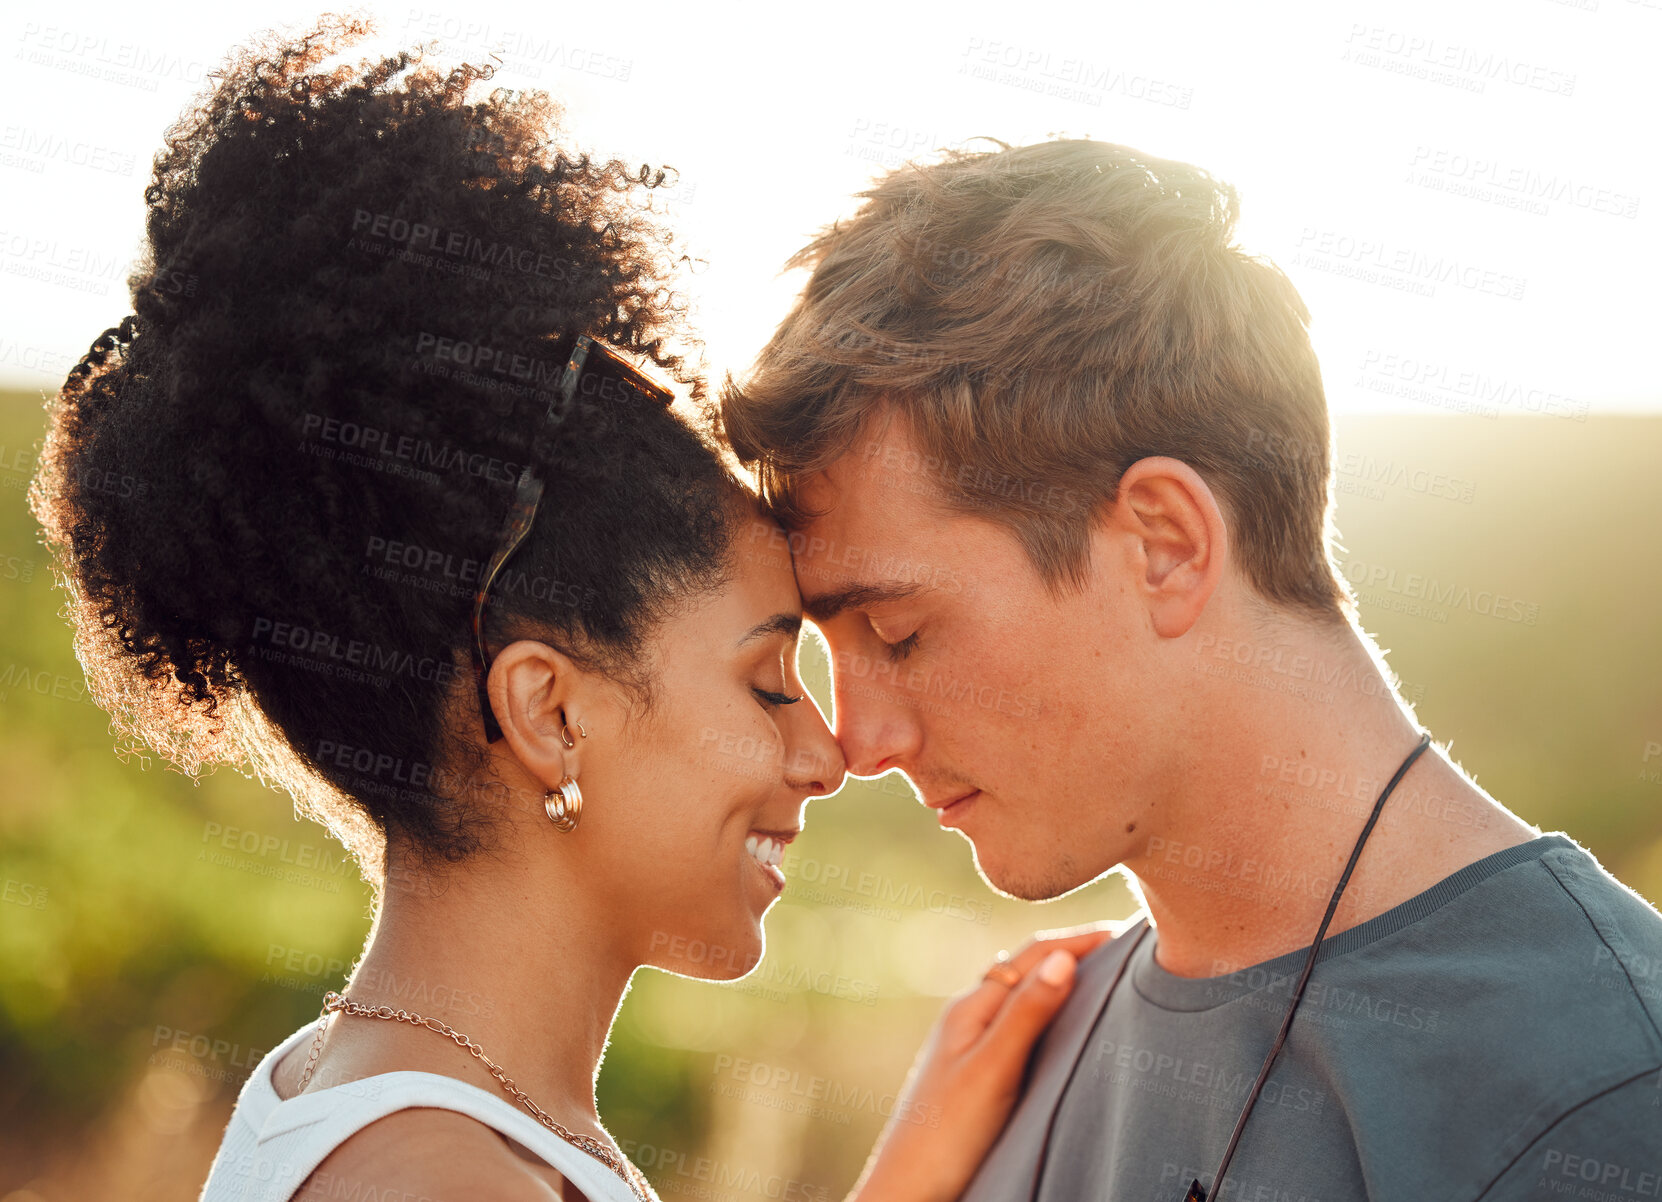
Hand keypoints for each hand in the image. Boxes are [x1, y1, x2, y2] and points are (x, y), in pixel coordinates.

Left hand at [846, 922, 1122, 1201]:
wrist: (908, 1189)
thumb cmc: (945, 1133)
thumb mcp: (993, 1069)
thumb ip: (1027, 1014)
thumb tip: (1064, 958)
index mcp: (972, 1006)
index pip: (1035, 955)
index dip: (1081, 940)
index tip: (1131, 932)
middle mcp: (970, 1016)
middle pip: (1029, 969)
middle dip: (1074, 953)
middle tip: (1126, 948)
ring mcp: (970, 1043)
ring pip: (1024, 996)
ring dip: (1061, 981)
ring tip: (1105, 977)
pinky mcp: (975, 1072)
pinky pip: (1019, 1026)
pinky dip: (1049, 1014)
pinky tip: (1064, 1029)